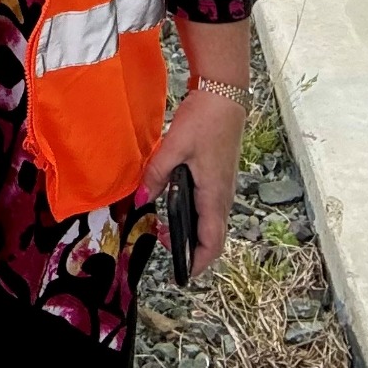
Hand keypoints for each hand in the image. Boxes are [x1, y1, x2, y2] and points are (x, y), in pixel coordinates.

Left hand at [140, 84, 243, 278]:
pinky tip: (174, 201)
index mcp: (214, 195)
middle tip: (163, 244)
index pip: (212, 241)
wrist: (224, 94)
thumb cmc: (204, 120)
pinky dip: (194, 213)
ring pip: (211, 220)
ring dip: (192, 230)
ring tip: (164, 226)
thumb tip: (142, 199)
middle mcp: (223, 195)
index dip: (199, 262)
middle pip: (213, 235)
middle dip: (192, 248)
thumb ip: (157, 174)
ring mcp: (223, 185)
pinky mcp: (220, 174)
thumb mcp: (174, 146)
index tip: (182, 272)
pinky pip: (209, 205)